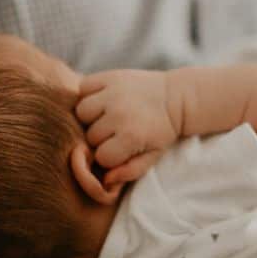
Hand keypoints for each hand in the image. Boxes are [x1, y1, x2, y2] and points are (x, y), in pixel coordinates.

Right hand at [75, 70, 178, 187]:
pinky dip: (87, 94)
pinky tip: (101, 100)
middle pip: (90, 135)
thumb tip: (105, 180)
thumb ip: (130, 171)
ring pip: (81, 112)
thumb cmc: (162, 130)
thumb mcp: (153, 156)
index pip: (101, 157)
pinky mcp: (108, 76)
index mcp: (131, 136)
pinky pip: (82, 89)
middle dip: (101, 137)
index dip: (110, 156)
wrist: (175, 97)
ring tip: (106, 115)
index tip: (123, 148)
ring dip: (90, 117)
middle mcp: (119, 114)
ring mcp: (112, 93)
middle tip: (117, 130)